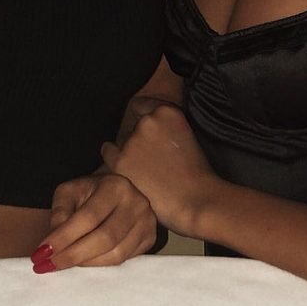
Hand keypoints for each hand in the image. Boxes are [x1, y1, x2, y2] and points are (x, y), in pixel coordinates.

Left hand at [30, 173, 155, 273]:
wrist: (115, 192)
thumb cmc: (89, 193)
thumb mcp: (70, 192)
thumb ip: (59, 212)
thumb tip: (53, 242)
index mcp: (115, 185)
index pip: (88, 217)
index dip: (64, 237)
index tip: (41, 253)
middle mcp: (136, 202)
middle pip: (104, 239)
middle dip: (73, 256)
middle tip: (49, 265)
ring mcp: (147, 221)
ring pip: (115, 254)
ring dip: (86, 264)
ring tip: (64, 263)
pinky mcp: (150, 238)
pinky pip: (124, 260)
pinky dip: (101, 265)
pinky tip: (86, 261)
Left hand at [102, 104, 219, 237]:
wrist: (197, 200)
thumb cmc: (197, 174)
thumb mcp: (187, 136)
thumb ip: (168, 127)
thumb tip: (153, 132)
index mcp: (167, 111)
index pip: (142, 105)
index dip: (143, 118)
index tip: (145, 129)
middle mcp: (149, 121)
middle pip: (135, 126)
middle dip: (141, 138)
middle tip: (152, 157)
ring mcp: (133, 140)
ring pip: (125, 141)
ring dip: (131, 151)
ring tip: (147, 170)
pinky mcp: (122, 161)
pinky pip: (108, 152)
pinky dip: (112, 156)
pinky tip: (121, 163)